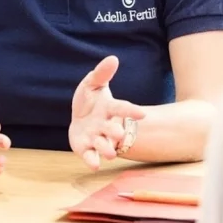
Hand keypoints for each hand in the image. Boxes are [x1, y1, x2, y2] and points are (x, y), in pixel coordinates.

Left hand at [69, 56, 146, 170]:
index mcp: (109, 108)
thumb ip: (102, 73)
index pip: (121, 108)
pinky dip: (92, 160)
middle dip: (116, 132)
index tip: (142, 114)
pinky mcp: (85, 148)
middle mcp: (105, 125)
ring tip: (109, 153)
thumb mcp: (92, 84)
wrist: (80, 118)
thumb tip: (113, 58)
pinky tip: (94, 165)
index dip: (131, 111)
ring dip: (106, 148)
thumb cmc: (90, 101)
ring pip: (103, 145)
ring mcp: (96, 138)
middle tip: (119, 134)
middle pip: (113, 130)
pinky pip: (90, 155)